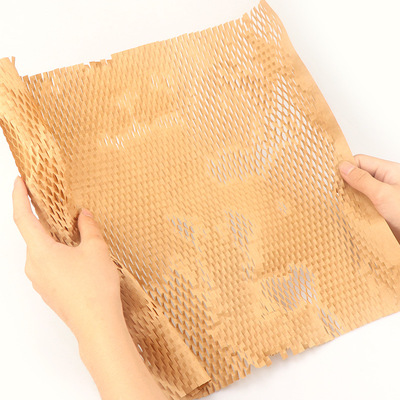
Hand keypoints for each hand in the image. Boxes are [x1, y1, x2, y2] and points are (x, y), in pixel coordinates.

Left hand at [12, 176, 167, 399]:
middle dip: (41, 217)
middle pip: (32, 234)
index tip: (19, 180)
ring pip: (41, 250)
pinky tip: (74, 253)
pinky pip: (47, 264)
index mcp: (40, 251)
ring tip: (71, 229)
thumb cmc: (95, 286)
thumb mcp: (96, 249)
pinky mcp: (48, 290)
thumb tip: (83, 215)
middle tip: (53, 202)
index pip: (22, 217)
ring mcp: (39, 280)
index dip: (19, 196)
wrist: (96, 324)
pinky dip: (56, 252)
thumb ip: (88, 227)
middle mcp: (33, 265)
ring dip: (51, 237)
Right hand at [339, 154, 399, 243]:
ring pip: (358, 190)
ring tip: (341, 202)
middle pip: (358, 175)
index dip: (346, 167)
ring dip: (350, 196)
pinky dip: (354, 207)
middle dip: (346, 183)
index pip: (360, 161)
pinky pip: (361, 204)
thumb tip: (344, 167)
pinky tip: (350, 212)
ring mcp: (381, 196)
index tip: (334, 177)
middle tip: (335, 191)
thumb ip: (362, 179)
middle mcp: (385, 182)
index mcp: (388, 171)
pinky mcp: (378, 209)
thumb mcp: (382, 193)